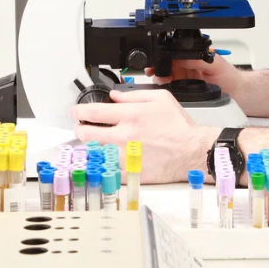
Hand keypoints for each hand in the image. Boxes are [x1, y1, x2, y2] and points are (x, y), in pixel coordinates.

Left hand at [71, 89, 216, 184]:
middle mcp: (125, 135)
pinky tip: (103, 160)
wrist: (192, 151)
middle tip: (81, 128)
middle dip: (80, 129)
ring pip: (94, 152)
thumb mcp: (160, 98)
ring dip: (89, 146)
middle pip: (87, 133)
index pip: (94, 113)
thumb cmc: (179, 126)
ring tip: (92, 142)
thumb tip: (115, 96)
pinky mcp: (131, 172)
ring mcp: (126, 156)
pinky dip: (101, 164)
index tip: (75, 112)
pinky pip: (108, 170)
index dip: (79, 112)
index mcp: (131, 116)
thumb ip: (134, 95)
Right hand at [147, 50, 244, 102]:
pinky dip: (165, 90)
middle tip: (156, 73)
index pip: (173, 53)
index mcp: (192, 56)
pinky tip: (166, 90)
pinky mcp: (184, 92)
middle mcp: (186, 67)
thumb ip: (198, 59)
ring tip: (162, 81)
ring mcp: (184, 80)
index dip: (163, 57)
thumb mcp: (215, 64)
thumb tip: (182, 57)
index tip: (158, 62)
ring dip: (160, 79)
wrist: (239, 95)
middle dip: (158, 68)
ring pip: (164, 78)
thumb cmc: (231, 78)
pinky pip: (170, 90)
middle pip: (165, 65)